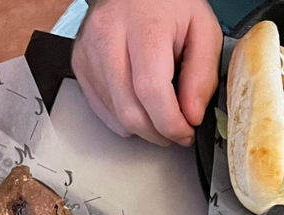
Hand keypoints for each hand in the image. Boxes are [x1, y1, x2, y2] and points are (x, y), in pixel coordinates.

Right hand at [72, 0, 221, 146]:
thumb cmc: (170, 5)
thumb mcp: (204, 31)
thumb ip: (202, 75)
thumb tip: (192, 115)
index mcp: (143, 27)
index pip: (151, 90)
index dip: (171, 123)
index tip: (187, 131)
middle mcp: (108, 37)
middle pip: (129, 109)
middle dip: (159, 132)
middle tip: (178, 131)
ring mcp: (89, 51)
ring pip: (114, 114)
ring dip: (143, 127)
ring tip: (163, 116)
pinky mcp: (79, 62)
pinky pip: (100, 108)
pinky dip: (124, 119)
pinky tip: (141, 107)